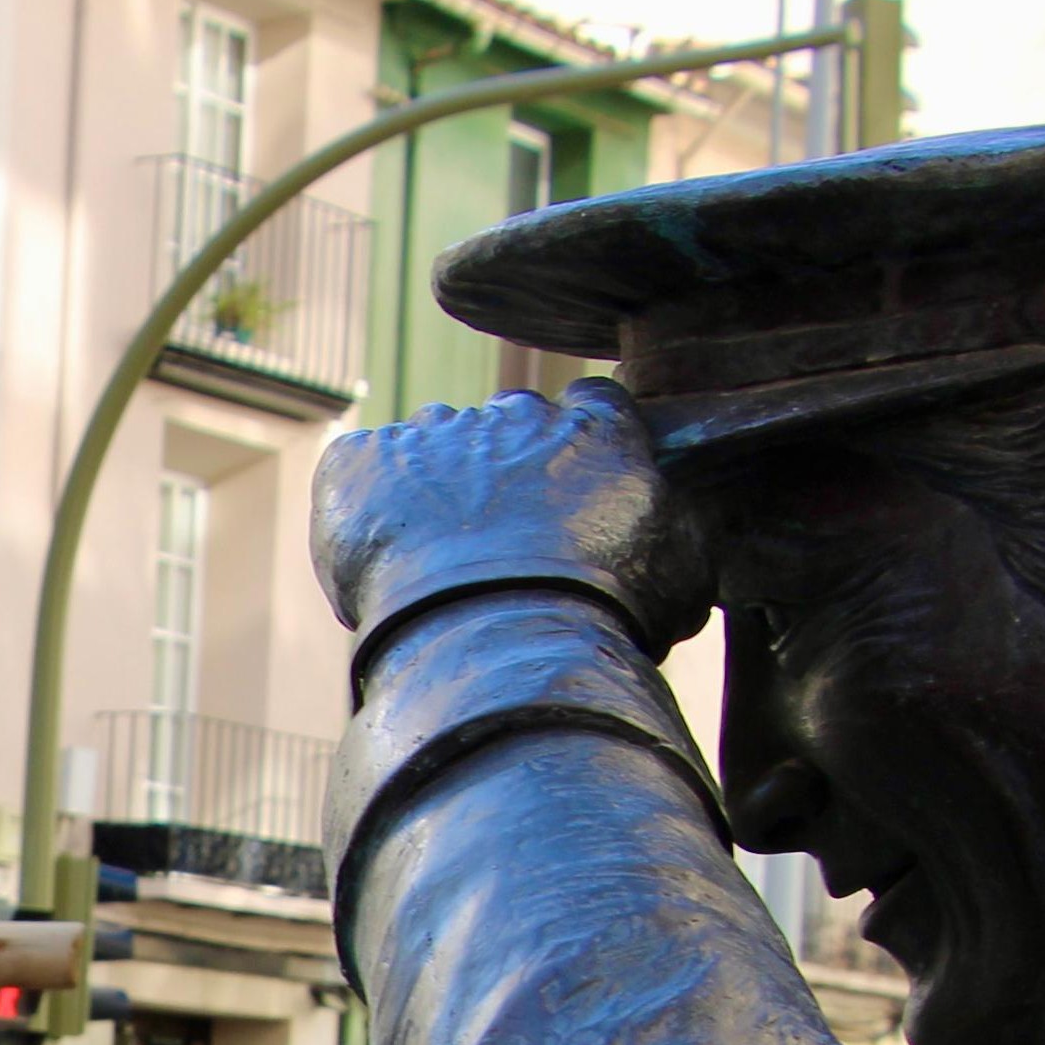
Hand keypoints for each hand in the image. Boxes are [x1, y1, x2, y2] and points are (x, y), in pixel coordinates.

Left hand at [311, 383, 711, 677]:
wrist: (505, 635)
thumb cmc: (607, 613)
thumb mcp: (686, 578)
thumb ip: (681, 538)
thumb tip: (678, 543)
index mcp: (593, 430)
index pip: (593, 409)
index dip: (581, 452)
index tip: (571, 500)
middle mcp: (512, 416)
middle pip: (507, 430)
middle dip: (503, 477)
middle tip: (501, 552)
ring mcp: (432, 434)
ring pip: (432, 449)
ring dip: (433, 494)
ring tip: (434, 569)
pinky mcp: (361, 463)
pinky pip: (358, 469)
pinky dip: (363, 507)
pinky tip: (377, 561)